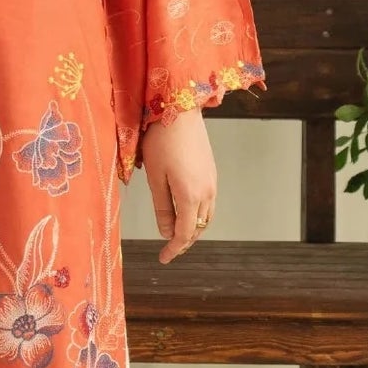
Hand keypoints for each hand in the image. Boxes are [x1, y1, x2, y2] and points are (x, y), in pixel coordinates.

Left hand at [141, 109, 216, 264]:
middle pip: (199, 227)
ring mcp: (212, 181)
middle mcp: (206, 191)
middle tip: (169, 250)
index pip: (184, 233)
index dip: (174, 248)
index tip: (163, 259)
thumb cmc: (161, 141)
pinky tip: (187, 211)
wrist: (180, 109)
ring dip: (194, 228)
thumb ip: (162, 207)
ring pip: (207, 216)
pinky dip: (199, 214)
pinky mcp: (212, 172)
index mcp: (190, 195)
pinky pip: (209, 202)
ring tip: (178, 234)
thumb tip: (166, 232)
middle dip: (185, 241)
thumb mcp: (155, 177)